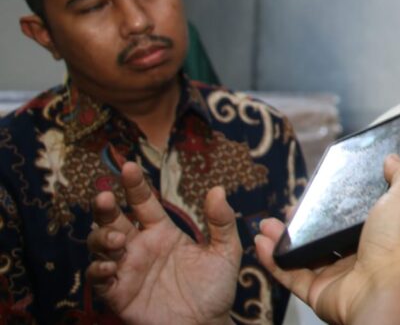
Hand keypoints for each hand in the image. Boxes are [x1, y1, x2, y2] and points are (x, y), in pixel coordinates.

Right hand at [86, 162, 240, 324]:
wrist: (208, 324)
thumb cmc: (215, 287)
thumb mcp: (225, 251)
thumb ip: (222, 221)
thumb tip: (217, 188)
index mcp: (162, 231)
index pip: (142, 202)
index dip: (133, 184)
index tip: (128, 166)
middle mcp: (140, 246)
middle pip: (112, 219)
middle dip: (104, 206)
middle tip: (105, 197)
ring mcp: (127, 269)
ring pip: (100, 244)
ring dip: (102, 237)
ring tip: (118, 239)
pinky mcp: (119, 293)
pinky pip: (99, 278)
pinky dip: (99, 269)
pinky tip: (111, 265)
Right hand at [254, 156, 399, 324]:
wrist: (385, 289)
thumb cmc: (399, 242)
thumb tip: (392, 158)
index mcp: (385, 229)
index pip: (360, 210)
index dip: (342, 198)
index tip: (323, 183)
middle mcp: (364, 251)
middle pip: (329, 231)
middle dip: (307, 217)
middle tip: (292, 205)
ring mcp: (340, 273)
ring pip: (306, 252)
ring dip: (284, 236)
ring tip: (267, 222)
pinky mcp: (320, 290)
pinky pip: (291, 273)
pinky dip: (273, 259)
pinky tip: (261, 242)